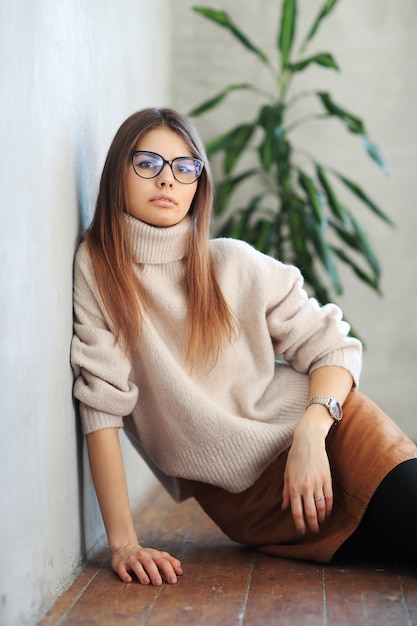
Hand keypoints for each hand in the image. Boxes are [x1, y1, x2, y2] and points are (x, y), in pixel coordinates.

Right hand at [111, 543, 182, 584]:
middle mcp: (143, 555)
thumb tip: (180, 572)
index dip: (169, 570)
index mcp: (153, 554)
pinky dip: (125, 574)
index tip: (173, 581)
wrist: (124, 548)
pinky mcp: (120, 564)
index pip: (163, 561)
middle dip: (155, 572)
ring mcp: (131, 559)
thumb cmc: (145, 556)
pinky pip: (122, 569)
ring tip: (146, 582)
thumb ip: (170, 562)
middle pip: (150, 563)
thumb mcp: (157, 556)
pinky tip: (128, 580)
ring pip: (137, 565)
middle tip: (159, 583)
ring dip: (141, 573)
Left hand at [281, 410, 332, 533]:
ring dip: (321, 519)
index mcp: (293, 487)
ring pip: (321, 508)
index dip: (299, 524)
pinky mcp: (327, 480)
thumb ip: (285, 492)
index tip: (301, 531)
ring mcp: (317, 484)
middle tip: (313, 531)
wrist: (308, 442)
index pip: (296, 511)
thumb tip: (283, 508)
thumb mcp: (286, 474)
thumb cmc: (295, 457)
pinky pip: (329, 498)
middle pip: (310, 513)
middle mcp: (305, 488)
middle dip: (312, 525)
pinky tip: (327, 513)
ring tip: (320, 524)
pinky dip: (328, 508)